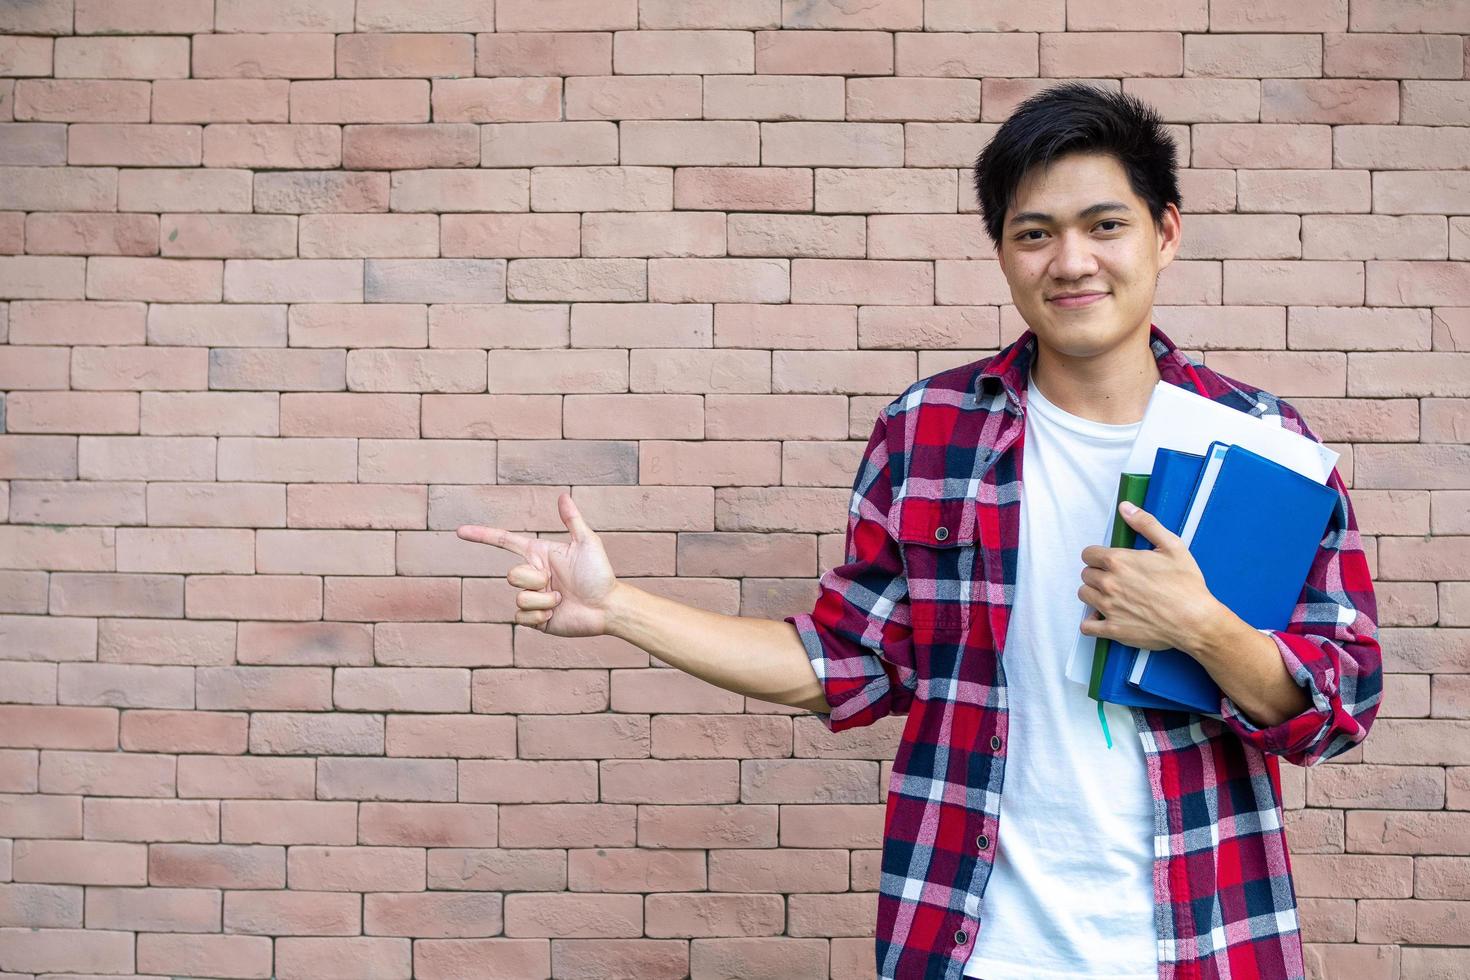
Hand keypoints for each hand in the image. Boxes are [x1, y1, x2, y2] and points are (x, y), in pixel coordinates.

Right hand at [456, 492, 617, 636]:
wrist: (608, 607)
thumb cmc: (600, 574)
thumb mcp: (587, 543)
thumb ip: (572, 520)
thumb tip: (563, 495)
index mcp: (539, 555)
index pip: (505, 542)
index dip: (482, 536)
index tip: (460, 531)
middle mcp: (533, 575)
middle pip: (512, 574)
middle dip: (534, 579)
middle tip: (558, 584)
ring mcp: (533, 597)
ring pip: (519, 597)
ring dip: (543, 600)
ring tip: (561, 599)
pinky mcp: (535, 619)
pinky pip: (522, 616)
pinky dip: (540, 615)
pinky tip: (556, 614)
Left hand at [1076, 500, 1221, 652]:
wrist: (1195, 620)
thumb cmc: (1186, 586)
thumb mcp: (1172, 545)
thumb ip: (1145, 523)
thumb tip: (1126, 508)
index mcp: (1119, 562)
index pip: (1088, 554)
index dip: (1098, 556)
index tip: (1108, 561)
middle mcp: (1109, 583)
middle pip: (1086, 574)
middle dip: (1098, 574)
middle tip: (1115, 578)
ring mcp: (1109, 607)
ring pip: (1084, 595)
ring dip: (1094, 594)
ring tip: (1111, 595)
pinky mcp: (1113, 628)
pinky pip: (1087, 626)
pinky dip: (1091, 622)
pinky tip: (1102, 617)